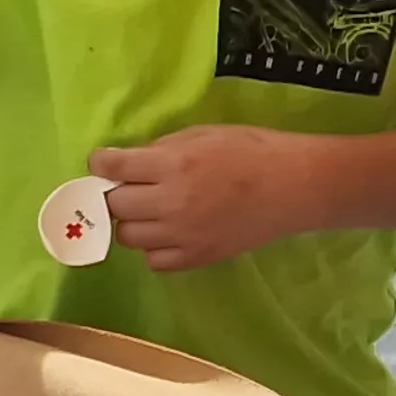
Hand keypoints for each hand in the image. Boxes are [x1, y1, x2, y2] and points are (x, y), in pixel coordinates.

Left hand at [88, 125, 317, 271]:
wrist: (293, 186)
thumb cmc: (250, 150)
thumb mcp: (201, 134)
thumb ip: (159, 150)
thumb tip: (125, 164)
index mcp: (172, 165)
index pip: (112, 168)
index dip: (101, 163)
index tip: (104, 163)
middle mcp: (171, 202)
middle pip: (114, 206)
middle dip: (115, 194)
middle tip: (131, 187)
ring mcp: (183, 235)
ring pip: (128, 237)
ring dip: (132, 222)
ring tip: (152, 210)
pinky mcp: (197, 258)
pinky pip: (154, 261)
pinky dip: (154, 247)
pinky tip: (168, 232)